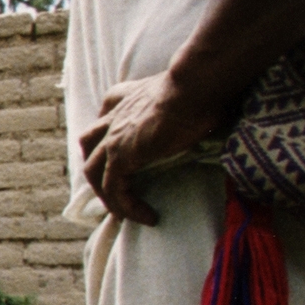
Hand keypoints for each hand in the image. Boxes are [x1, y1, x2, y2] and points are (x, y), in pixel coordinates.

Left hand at [78, 71, 225, 225]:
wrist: (195, 87)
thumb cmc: (203, 88)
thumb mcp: (189, 96)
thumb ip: (186, 108)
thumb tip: (215, 117)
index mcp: (126, 97)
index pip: (105, 116)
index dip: (105, 136)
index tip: (114, 153)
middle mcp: (114, 115)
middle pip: (89, 144)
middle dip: (97, 168)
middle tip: (114, 190)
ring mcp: (113, 137)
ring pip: (95, 172)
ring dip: (108, 195)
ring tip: (126, 213)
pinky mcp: (120, 156)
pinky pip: (114, 188)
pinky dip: (126, 206)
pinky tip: (148, 217)